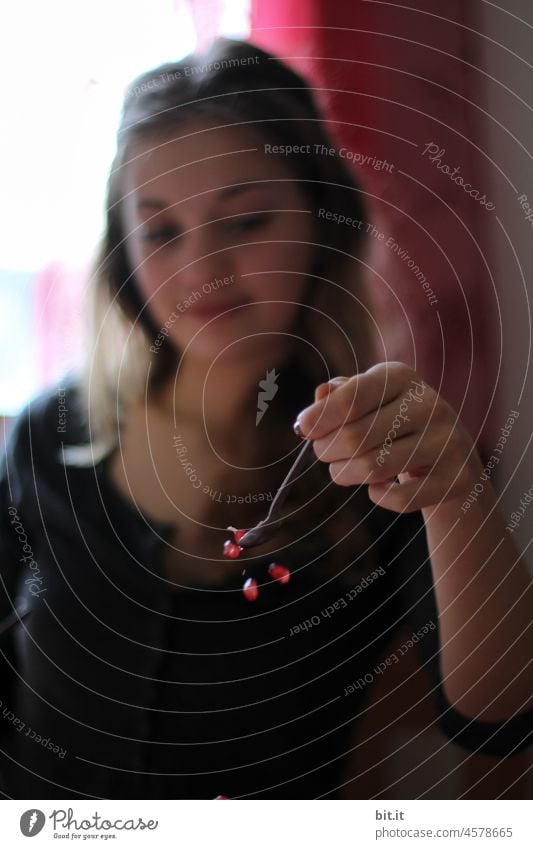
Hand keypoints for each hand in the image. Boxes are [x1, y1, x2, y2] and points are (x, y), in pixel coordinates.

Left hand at [294, 361, 481, 512]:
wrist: (450, 459)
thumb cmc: (393, 425)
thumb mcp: (368, 401)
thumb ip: (340, 396)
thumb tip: (320, 396)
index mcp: (400, 378)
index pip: (352, 398)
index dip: (320, 416)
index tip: (303, 428)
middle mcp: (428, 404)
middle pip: (354, 437)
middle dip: (327, 450)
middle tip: (325, 453)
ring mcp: (446, 441)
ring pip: (372, 468)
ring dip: (344, 474)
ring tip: (344, 470)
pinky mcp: (456, 478)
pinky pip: (398, 498)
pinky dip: (377, 496)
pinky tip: (377, 486)